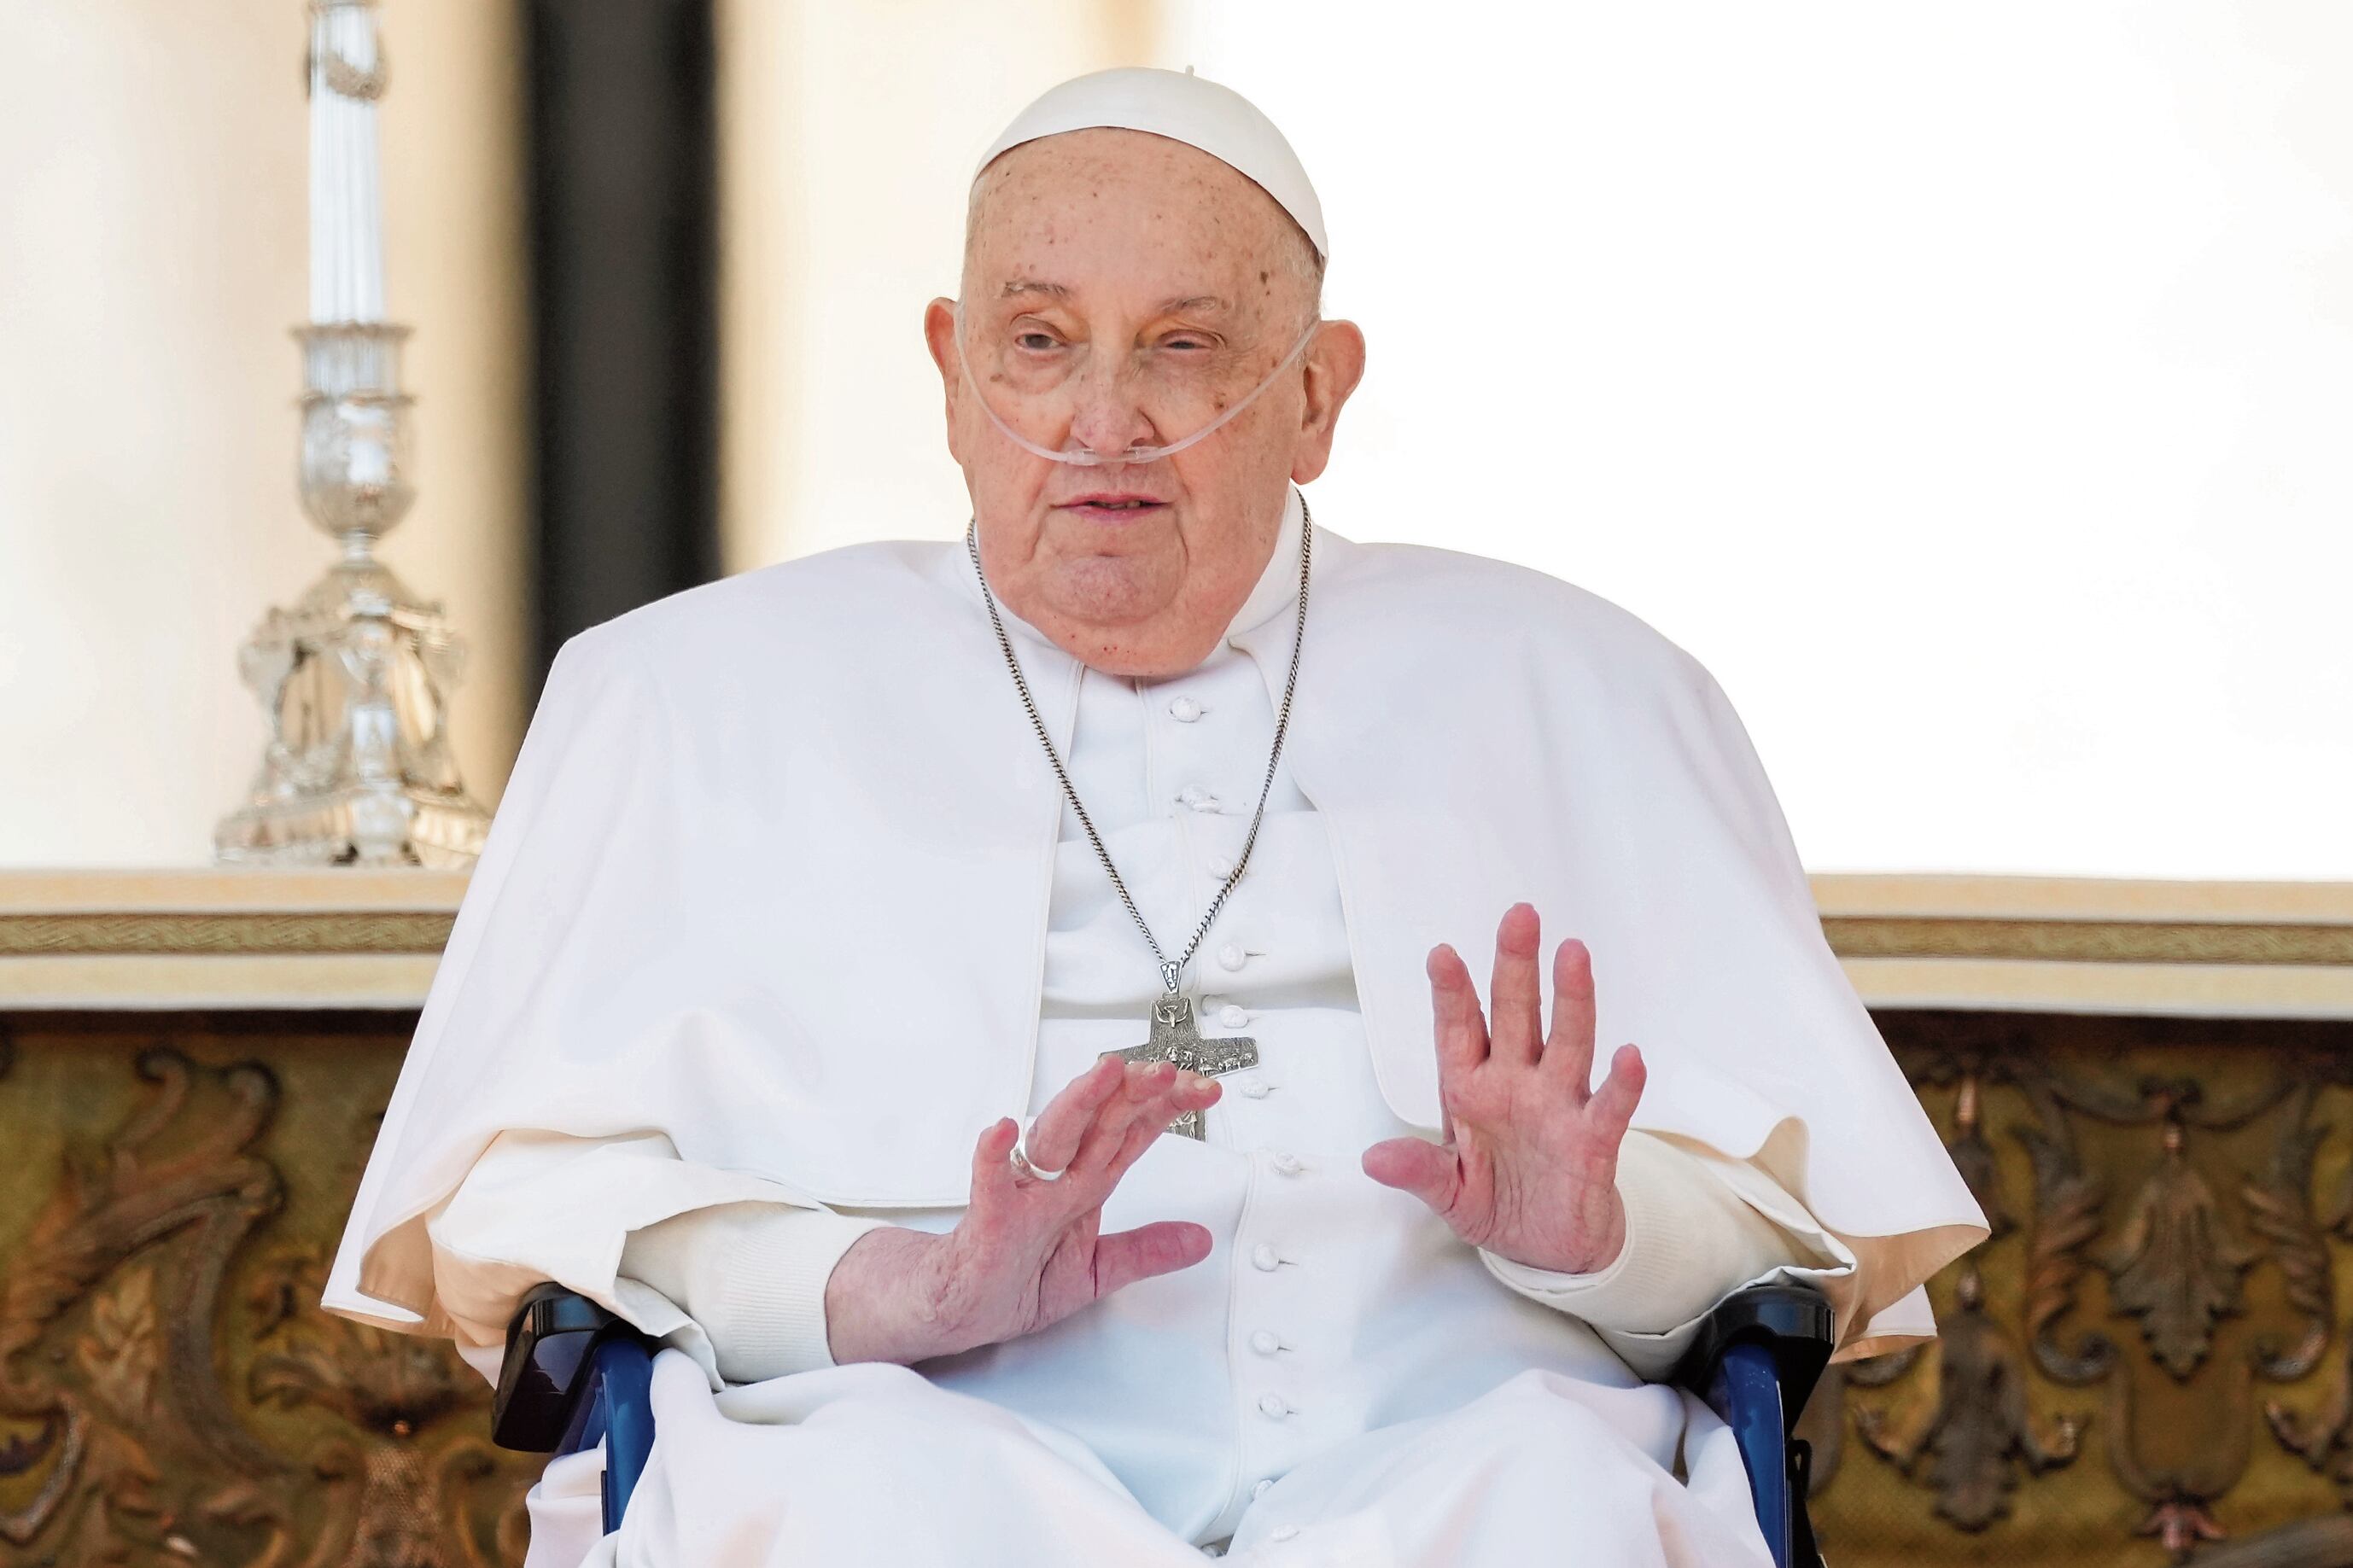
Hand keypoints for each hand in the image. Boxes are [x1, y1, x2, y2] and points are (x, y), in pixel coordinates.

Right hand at [825, 1056, 1219, 1363]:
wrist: (957, 1307)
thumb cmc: (1016, 1277)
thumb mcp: (1095, 1270)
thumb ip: (1145, 1252)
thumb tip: (1200, 1240)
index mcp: (1083, 1182)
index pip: (1130, 1133)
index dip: (1166, 1109)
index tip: (1205, 1090)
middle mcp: (1055, 1178)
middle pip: (1099, 1123)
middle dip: (1133, 1094)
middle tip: (1165, 1071)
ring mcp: (1021, 1195)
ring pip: (1053, 1139)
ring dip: (1080, 1104)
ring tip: (1105, 1074)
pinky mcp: (987, 1221)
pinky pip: (989, 1186)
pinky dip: (993, 1158)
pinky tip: (1002, 1131)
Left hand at [1361, 902, 1645, 1275]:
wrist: (1549, 1248)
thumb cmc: (1497, 1203)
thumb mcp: (1448, 1193)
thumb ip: (1418, 1172)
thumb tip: (1373, 1159)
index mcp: (1471, 1090)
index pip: (1459, 1031)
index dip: (1452, 994)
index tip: (1442, 954)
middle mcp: (1516, 1084)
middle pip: (1517, 1015)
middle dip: (1516, 967)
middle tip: (1520, 916)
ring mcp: (1558, 1105)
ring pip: (1567, 1041)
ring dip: (1571, 1000)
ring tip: (1573, 955)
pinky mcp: (1594, 1139)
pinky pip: (1609, 1105)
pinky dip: (1621, 1083)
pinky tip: (1629, 1056)